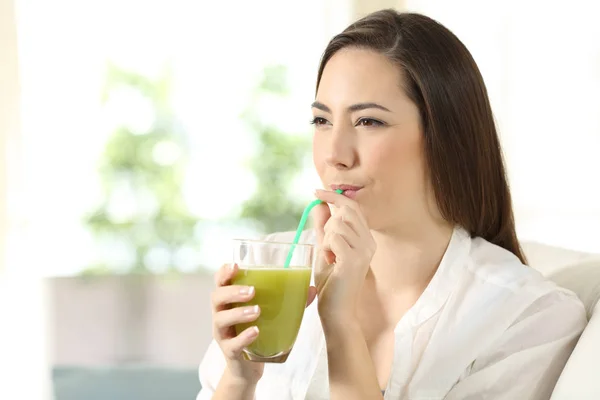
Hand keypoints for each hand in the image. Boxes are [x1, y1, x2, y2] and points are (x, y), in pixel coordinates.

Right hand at [210, 263, 317, 384]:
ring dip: (238, 313)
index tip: (235, 265)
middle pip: (217, 297)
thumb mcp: (269, 314)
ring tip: (257, 311)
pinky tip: (256, 332)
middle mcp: (222, 314)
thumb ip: (289, 301)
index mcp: (230, 300)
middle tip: (252, 291)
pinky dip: (243, 337)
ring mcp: (223, 334)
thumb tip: (311, 289)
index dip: (224, 272)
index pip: (220, 281)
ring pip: (221, 319)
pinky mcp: (229, 351)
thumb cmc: (258, 332)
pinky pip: (232, 344)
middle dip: (232, 291)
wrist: (248, 367)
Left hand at [311, 189, 375, 324]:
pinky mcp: (353, 259)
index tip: (317, 191)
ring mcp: (364, 250)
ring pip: (337, 223)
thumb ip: (324, 227)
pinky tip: (329, 263)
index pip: (353, 207)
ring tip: (329, 259)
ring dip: (325, 239)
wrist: (337, 313)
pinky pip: (333, 237)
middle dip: (329, 222)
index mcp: (365, 239)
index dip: (335, 196)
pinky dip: (325, 248)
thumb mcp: (325, 250)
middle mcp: (369, 242)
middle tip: (326, 244)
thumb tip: (320, 204)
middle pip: (346, 210)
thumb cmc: (331, 285)